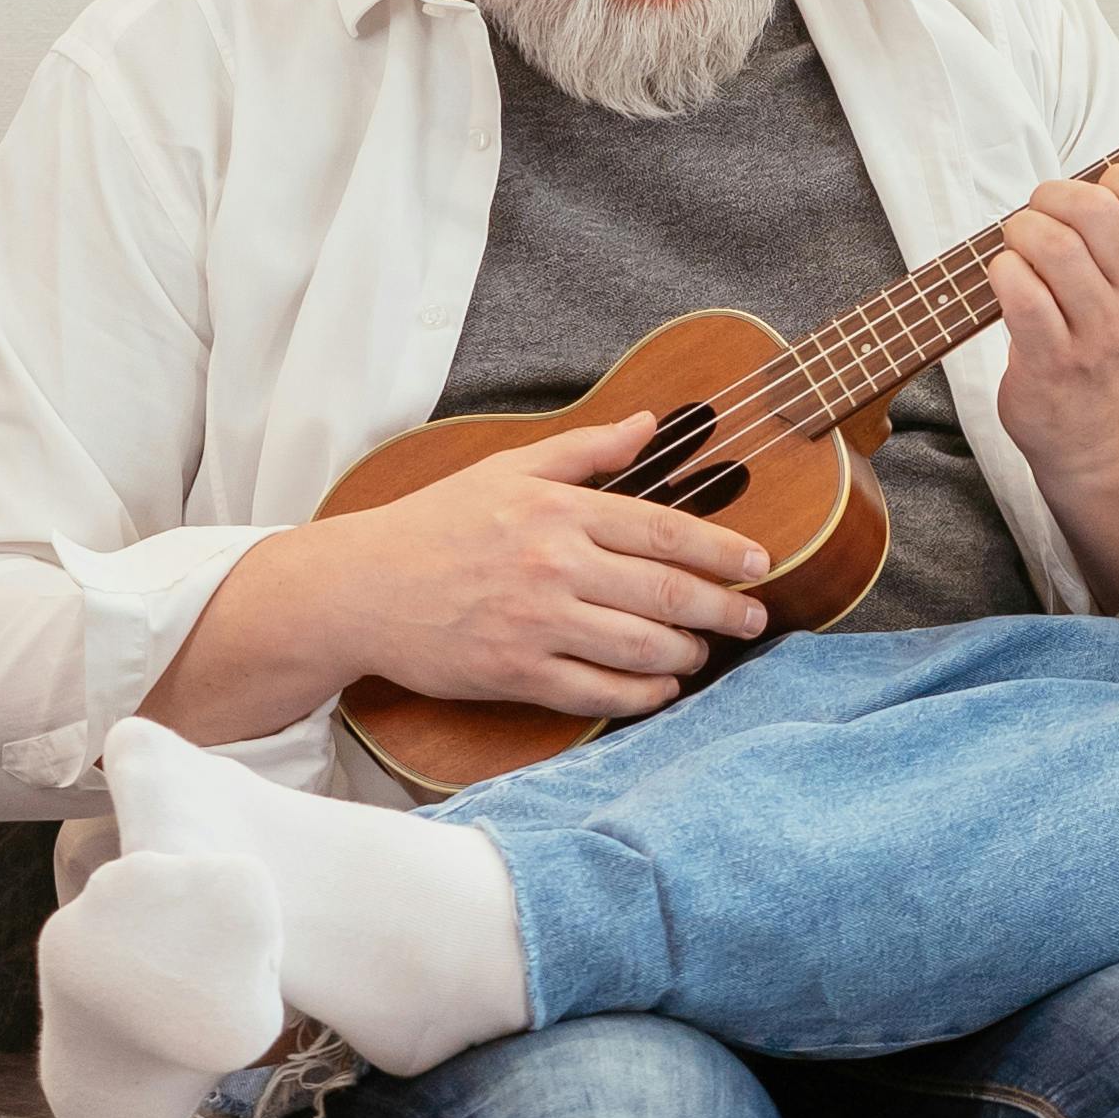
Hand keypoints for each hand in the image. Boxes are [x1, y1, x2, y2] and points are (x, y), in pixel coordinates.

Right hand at [329, 415, 772, 718]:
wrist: (360, 586)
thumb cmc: (436, 524)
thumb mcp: (508, 468)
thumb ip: (585, 449)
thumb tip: (650, 422)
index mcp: (558, 510)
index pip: (663, 530)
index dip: (721, 550)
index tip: (758, 563)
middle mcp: (554, 565)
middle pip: (665, 591)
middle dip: (723, 609)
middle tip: (754, 617)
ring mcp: (535, 623)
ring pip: (640, 646)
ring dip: (686, 653)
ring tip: (704, 651)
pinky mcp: (515, 672)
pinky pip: (598, 692)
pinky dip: (642, 695)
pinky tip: (663, 688)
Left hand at [987, 159, 1118, 450]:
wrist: (1099, 432)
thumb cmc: (1107, 338)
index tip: (1100, 192)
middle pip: (1094, 210)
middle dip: (1049, 197)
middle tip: (1037, 215)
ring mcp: (1098, 333)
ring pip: (1054, 246)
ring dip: (1019, 233)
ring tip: (1017, 249)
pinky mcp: (1053, 360)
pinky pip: (1021, 294)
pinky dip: (1002, 273)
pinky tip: (1005, 280)